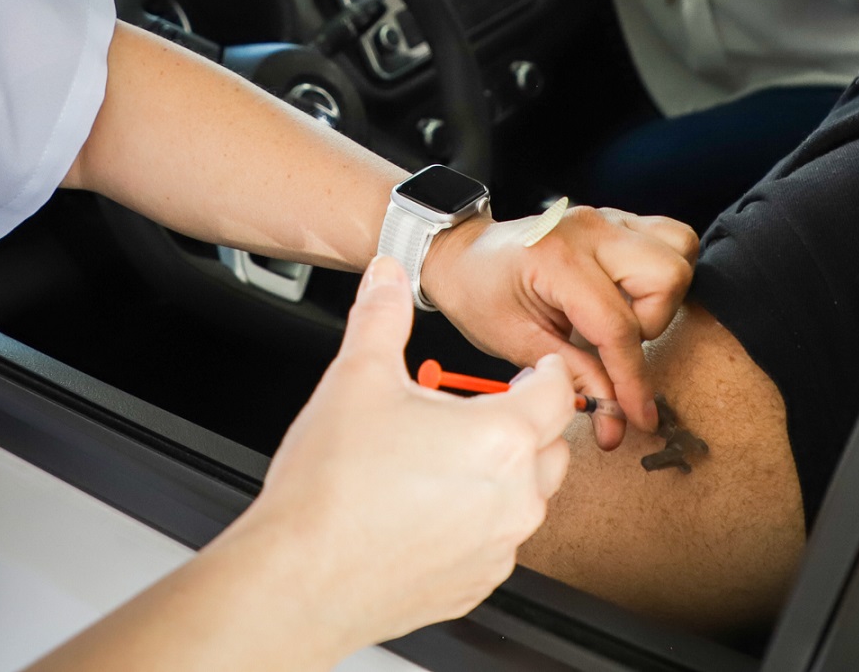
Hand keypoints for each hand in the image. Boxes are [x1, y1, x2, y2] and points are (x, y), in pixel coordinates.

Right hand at [221, 258, 583, 660]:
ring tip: (454, 455)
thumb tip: (387, 274)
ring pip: (528, 498)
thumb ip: (381, 316)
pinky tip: (434, 505)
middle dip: (530, 422)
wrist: (302, 577)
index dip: (546, 371)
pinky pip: (497, 542)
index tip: (535, 366)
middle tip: (489, 407)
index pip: (555, 393)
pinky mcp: (475, 583)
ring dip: (506, 472)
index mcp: (500, 439)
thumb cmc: (332, 489)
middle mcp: (513, 497)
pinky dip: (480, 519)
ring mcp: (497, 547)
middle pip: (553, 447)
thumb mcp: (356, 377)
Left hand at [420, 205, 697, 449]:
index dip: (632, 381)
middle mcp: (590, 232)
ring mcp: (606, 220)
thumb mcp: (516, 342)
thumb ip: (574, 376)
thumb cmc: (478, 292)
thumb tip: (615, 417)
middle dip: (652, 324)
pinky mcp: (615, 221)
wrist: (461, 255)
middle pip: (666, 276)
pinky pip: (666, 237)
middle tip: (615, 344)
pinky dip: (659, 272)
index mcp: (557, 260)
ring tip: (624, 316)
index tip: (639, 416)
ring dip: (661, 295)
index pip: (618, 326)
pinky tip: (629, 296)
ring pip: (677, 248)